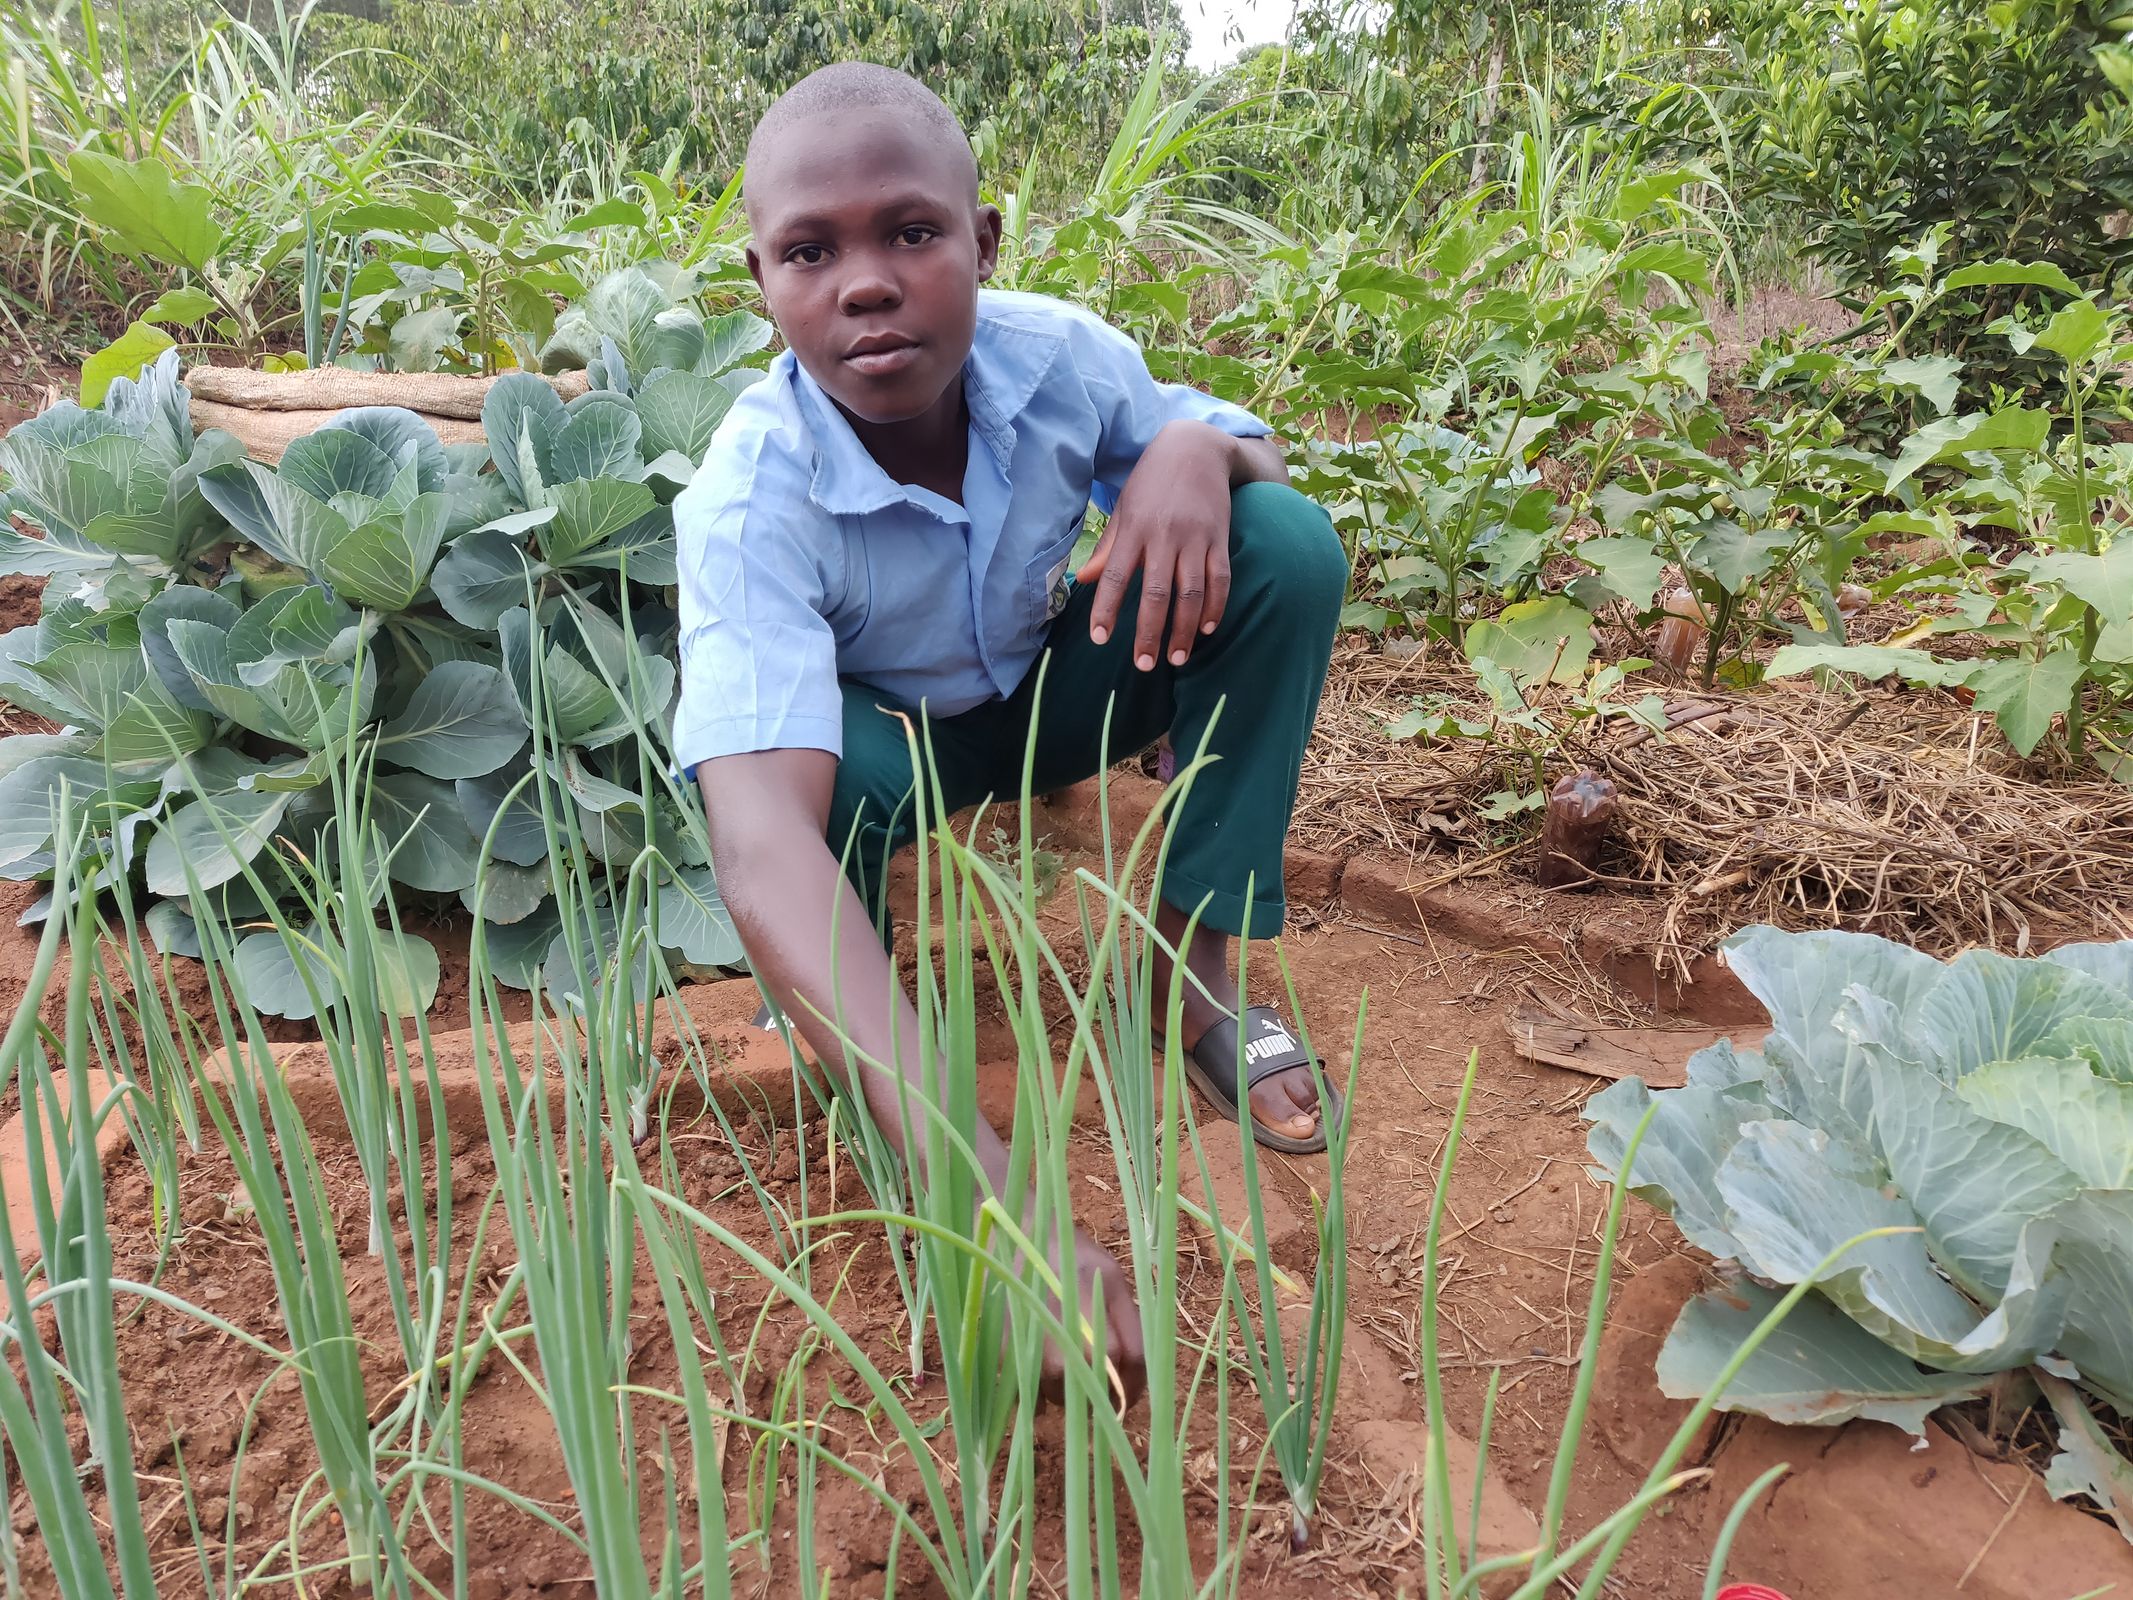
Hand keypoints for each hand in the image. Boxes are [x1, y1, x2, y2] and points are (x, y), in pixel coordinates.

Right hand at [1026, 1226, 1146, 1410]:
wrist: (1009, 1229)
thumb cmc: (1065, 1251)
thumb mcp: (1107, 1272)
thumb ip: (1125, 1318)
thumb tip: (1132, 1372)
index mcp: (1106, 1286)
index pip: (1134, 1355)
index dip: (1136, 1386)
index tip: (1130, 1399)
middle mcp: (1073, 1309)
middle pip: (1099, 1376)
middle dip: (1103, 1397)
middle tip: (1100, 1400)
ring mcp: (1039, 1326)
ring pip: (1063, 1390)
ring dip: (1070, 1397)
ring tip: (1067, 1384)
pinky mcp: (1007, 1338)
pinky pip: (1029, 1390)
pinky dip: (1038, 1398)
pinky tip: (1041, 1386)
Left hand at [1079, 420, 1236, 670]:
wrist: (1196, 446)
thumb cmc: (1152, 482)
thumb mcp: (1124, 508)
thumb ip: (1108, 547)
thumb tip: (1084, 579)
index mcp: (1134, 528)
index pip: (1116, 575)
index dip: (1106, 608)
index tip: (1099, 638)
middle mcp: (1164, 534)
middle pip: (1156, 592)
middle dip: (1149, 633)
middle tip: (1144, 665)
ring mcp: (1196, 537)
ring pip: (1191, 592)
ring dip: (1184, 629)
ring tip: (1177, 659)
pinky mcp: (1220, 537)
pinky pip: (1221, 579)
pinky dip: (1215, 607)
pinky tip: (1206, 629)